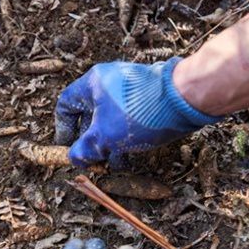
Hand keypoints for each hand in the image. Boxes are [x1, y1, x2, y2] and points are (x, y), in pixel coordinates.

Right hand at [55, 57, 220, 167]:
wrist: (184, 99)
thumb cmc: (139, 112)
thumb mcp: (105, 136)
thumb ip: (85, 149)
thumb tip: (75, 158)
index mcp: (93, 83)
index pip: (66, 104)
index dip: (63, 128)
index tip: (68, 147)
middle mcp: (110, 83)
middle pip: (90, 114)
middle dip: (91, 141)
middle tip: (93, 161)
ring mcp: (130, 90)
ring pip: (112, 120)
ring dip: (110, 144)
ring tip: (115, 165)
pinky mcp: (148, 99)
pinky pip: (130, 120)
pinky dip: (126, 138)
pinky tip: (132, 157)